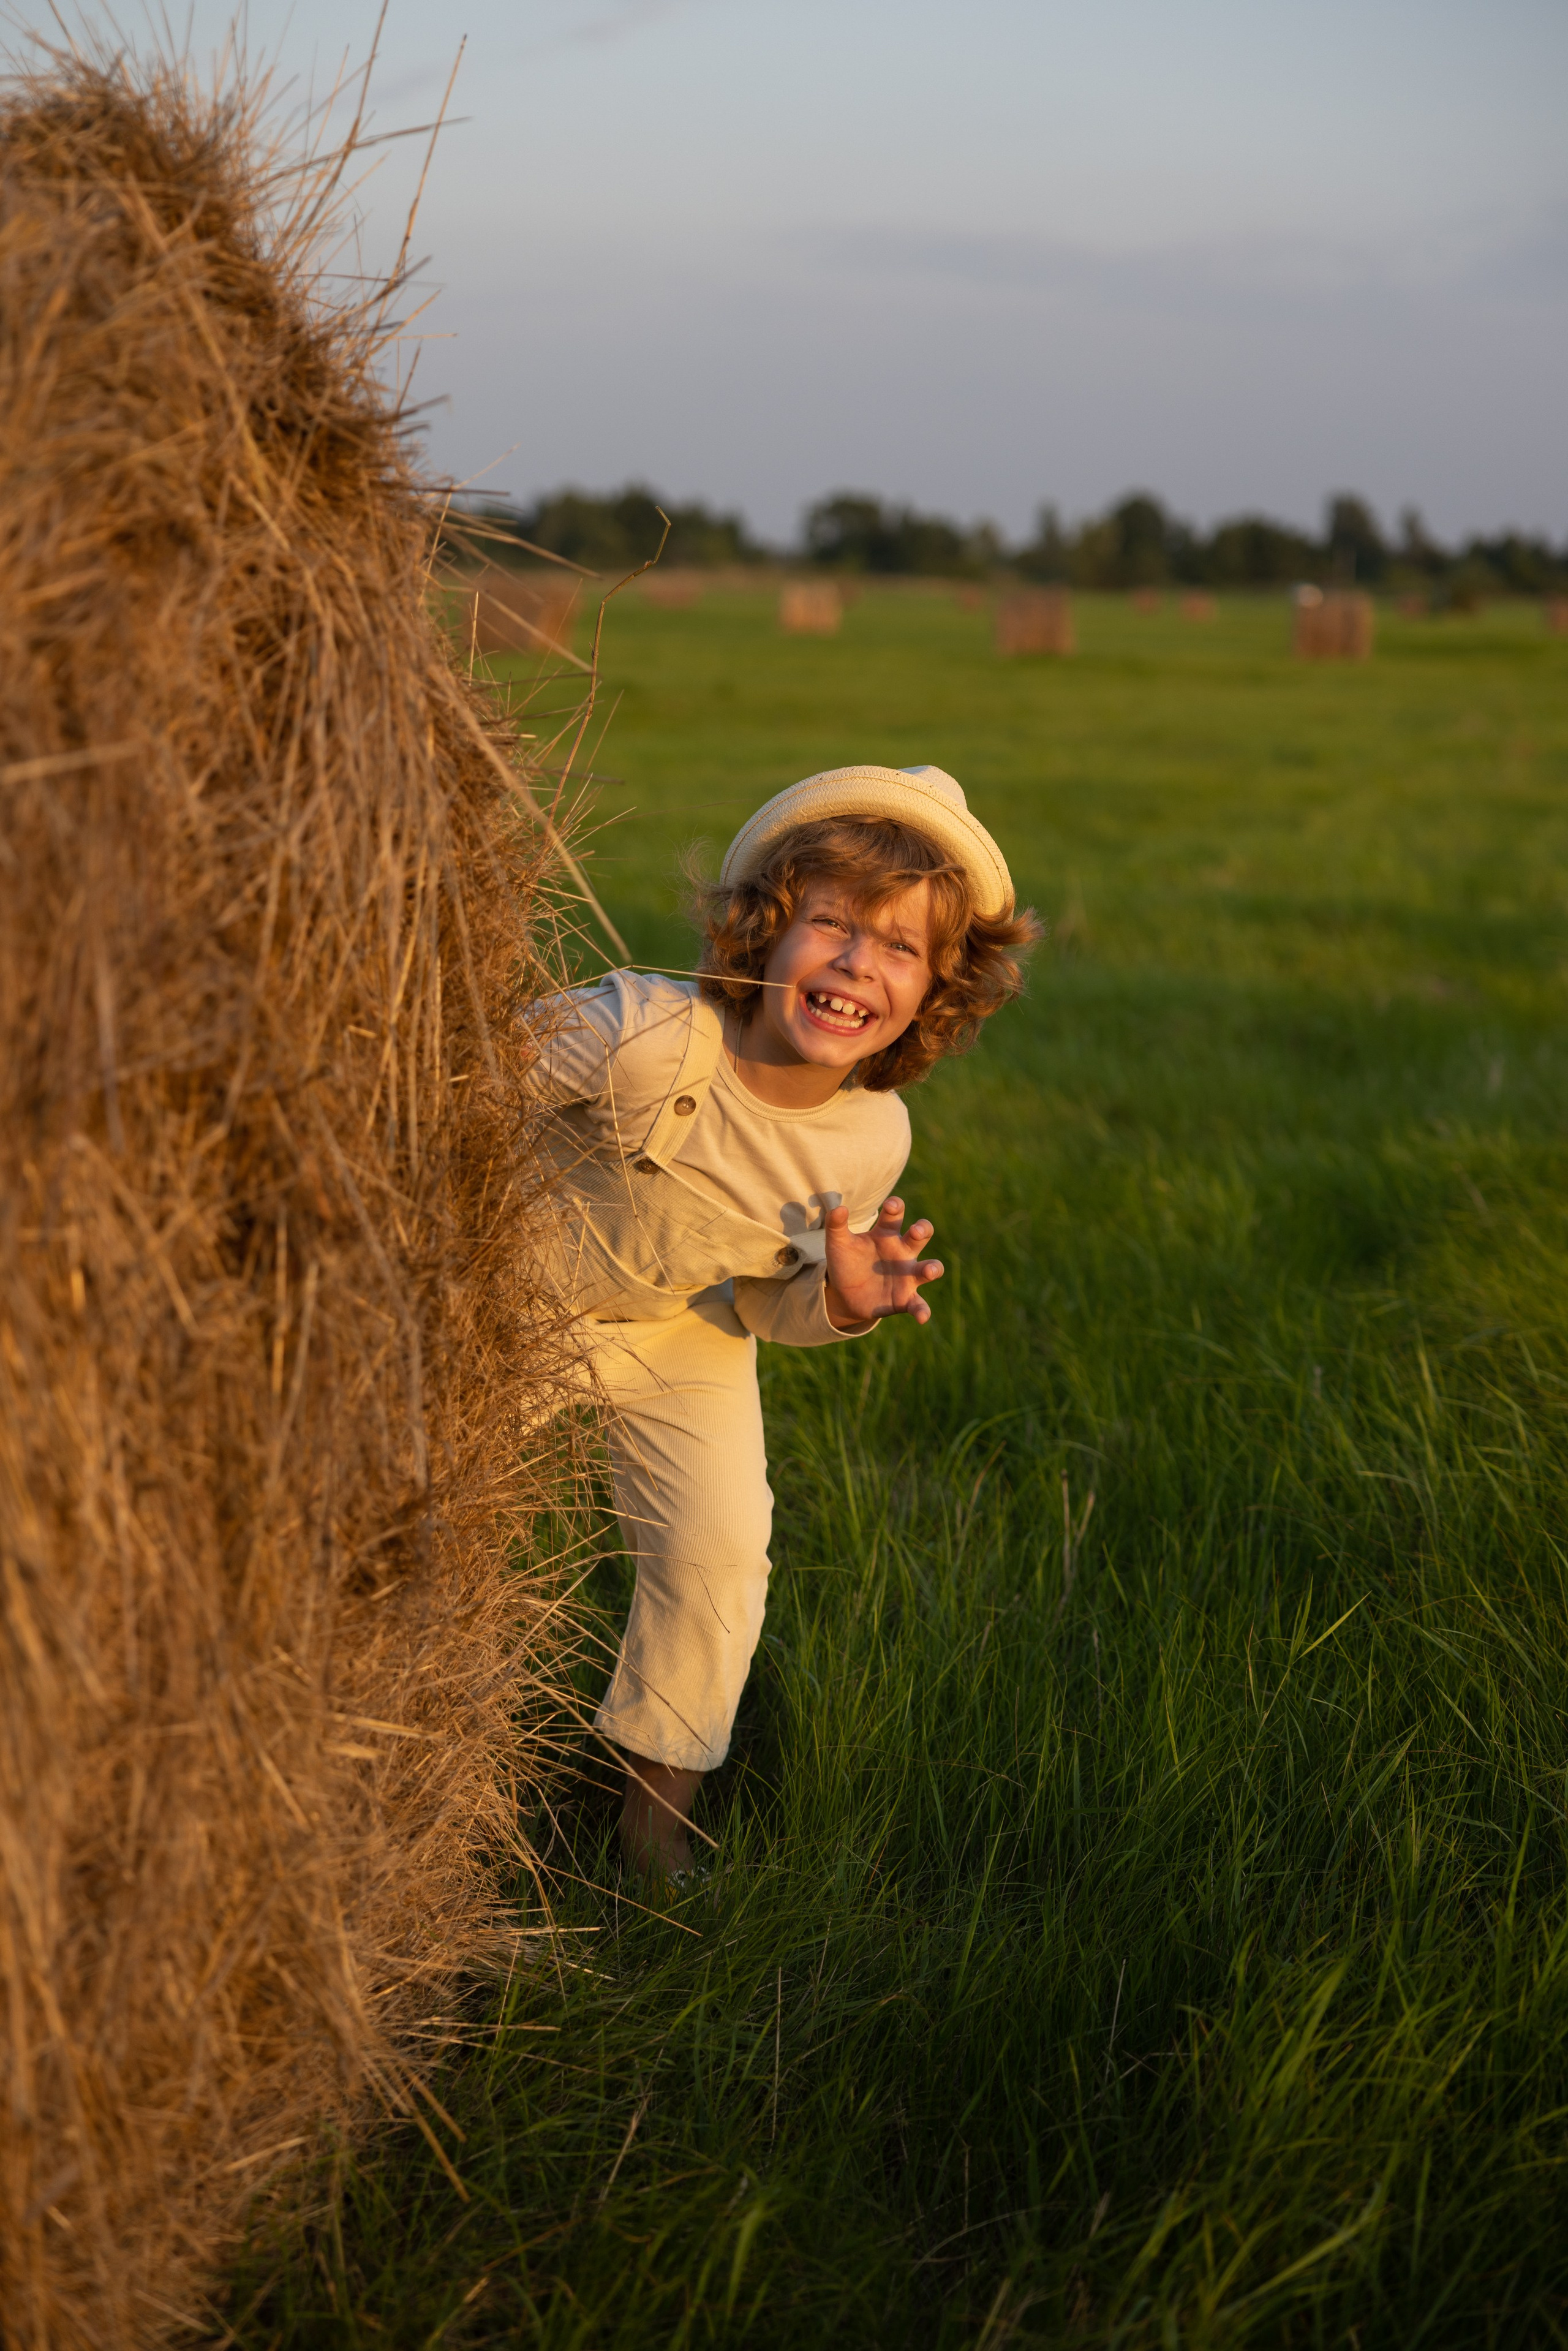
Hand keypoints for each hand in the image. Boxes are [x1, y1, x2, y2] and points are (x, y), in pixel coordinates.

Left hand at [823, 1198, 943, 1329]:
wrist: (844, 1294)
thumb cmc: (846, 1262)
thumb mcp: (838, 1244)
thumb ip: (836, 1225)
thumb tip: (839, 1209)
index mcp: (886, 1234)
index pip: (895, 1216)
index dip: (896, 1208)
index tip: (891, 1206)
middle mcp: (902, 1252)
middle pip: (921, 1235)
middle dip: (923, 1230)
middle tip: (916, 1231)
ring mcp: (907, 1275)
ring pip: (929, 1268)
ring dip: (933, 1268)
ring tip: (929, 1271)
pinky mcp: (906, 1299)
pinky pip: (919, 1304)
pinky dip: (923, 1310)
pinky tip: (922, 1317)